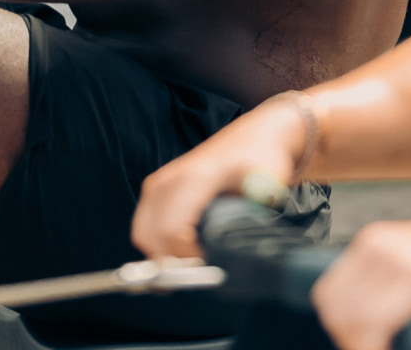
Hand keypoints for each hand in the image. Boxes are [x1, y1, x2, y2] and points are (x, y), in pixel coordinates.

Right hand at [132, 97, 307, 260]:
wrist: (254, 138)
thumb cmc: (261, 161)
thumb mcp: (266, 188)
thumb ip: (250, 219)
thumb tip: (233, 253)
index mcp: (194, 178)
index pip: (172, 231)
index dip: (188, 260)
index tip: (211, 268)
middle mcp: (169, 179)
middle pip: (151, 236)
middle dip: (172, 264)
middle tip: (200, 273)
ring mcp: (159, 183)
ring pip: (144, 235)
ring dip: (164, 256)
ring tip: (194, 265)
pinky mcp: (156, 190)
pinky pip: (146, 227)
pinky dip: (159, 245)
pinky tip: (184, 251)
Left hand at [313, 206, 410, 349]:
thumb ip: (393, 287)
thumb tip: (367, 323)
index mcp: (374, 242)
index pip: (329, 293)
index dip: (342, 326)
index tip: (367, 344)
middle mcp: (376, 247)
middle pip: (333, 309)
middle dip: (350, 339)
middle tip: (381, 349)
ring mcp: (394, 262)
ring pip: (348, 321)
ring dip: (362, 347)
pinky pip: (372, 329)